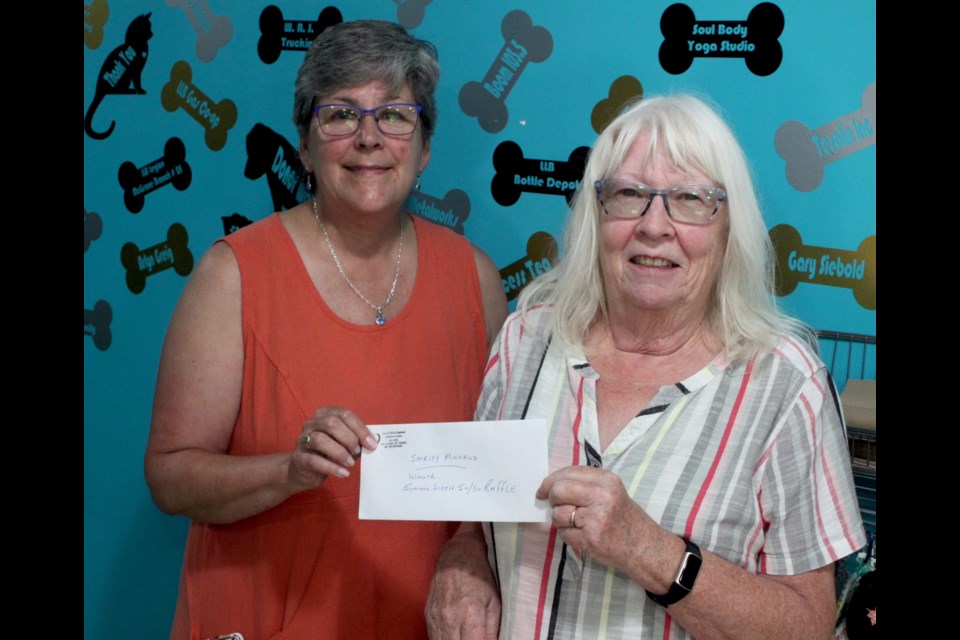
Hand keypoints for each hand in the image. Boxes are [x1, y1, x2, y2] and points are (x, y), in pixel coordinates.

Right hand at [289, 407, 377, 487]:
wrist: (303, 471)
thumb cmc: (327, 453)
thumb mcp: (343, 443)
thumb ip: (355, 439)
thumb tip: (371, 443)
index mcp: (324, 414)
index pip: (344, 414)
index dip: (360, 428)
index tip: (371, 443)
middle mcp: (311, 423)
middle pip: (331, 423)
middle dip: (349, 438)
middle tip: (357, 452)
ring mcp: (302, 440)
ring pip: (321, 440)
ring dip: (340, 452)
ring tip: (350, 463)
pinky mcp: (298, 458)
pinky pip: (315, 461)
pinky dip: (332, 467)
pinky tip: (343, 473)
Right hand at [426, 526, 500, 639]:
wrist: (457, 555)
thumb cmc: (479, 577)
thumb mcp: (494, 602)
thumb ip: (493, 630)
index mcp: (470, 614)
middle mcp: (450, 618)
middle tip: (475, 637)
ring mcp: (436, 617)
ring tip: (466, 635)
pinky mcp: (429, 615)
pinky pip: (434, 637)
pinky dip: (444, 639)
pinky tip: (455, 635)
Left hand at [537, 465, 656, 571]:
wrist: (644, 547)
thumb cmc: (625, 519)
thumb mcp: (612, 492)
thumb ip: (586, 484)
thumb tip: (553, 484)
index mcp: (606, 480)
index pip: (569, 472)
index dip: (551, 481)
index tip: (543, 490)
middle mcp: (602, 496)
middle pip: (559, 490)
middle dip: (552, 499)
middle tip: (556, 506)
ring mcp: (596, 517)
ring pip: (558, 513)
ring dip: (560, 521)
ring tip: (577, 524)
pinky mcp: (591, 538)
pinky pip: (564, 533)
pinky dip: (568, 536)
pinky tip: (583, 536)